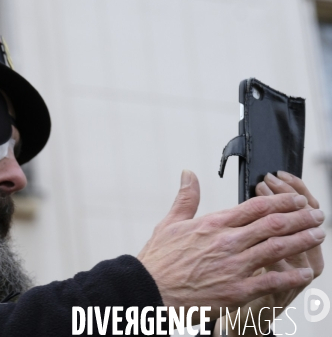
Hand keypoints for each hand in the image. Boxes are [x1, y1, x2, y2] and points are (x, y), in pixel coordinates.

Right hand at [137, 170, 324, 323]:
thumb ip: (186, 198)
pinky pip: (272, 280)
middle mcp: (228, 242)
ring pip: (278, 248)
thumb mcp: (169, 223)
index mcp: (213, 224)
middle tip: (317, 213)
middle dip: (300, 217)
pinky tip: (305, 272)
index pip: (256, 206)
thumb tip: (188, 173)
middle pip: (273, 224)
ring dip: (302, 239)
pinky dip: (292, 276)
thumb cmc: (158, 259)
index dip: (281, 200)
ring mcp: (234, 266)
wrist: (149, 289)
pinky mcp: (237, 290)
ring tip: (318, 234)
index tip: (297, 198)